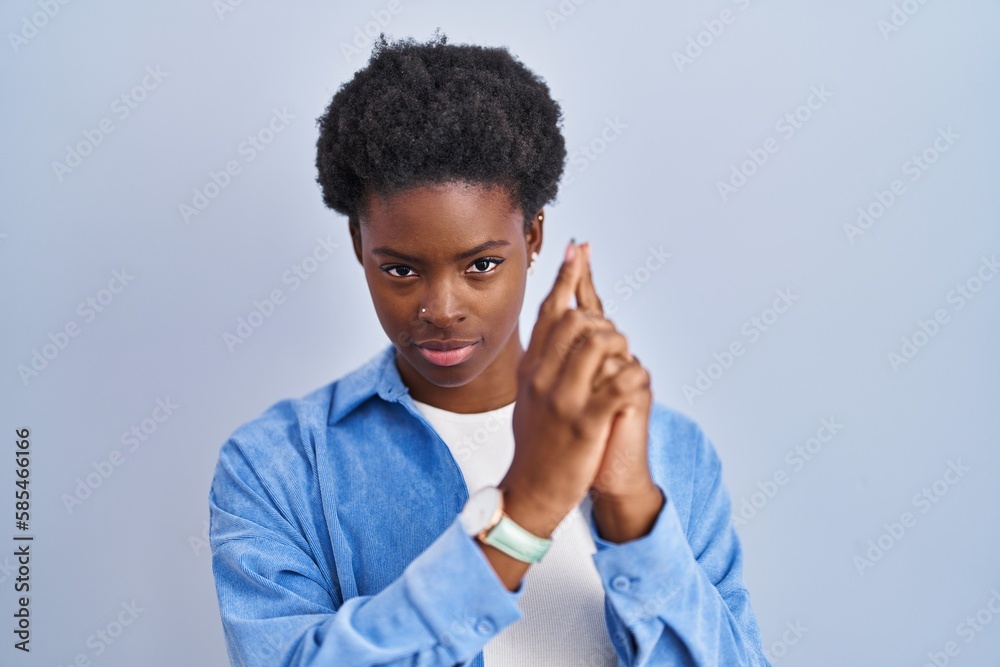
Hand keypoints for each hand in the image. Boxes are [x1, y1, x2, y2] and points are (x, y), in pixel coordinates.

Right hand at [501, 240, 643, 537]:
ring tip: (622, 368)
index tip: (579, 248)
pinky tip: (631, 388)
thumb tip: (557, 327)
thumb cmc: (535, 445)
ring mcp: (562, 398)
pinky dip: (633, 379)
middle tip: (613, 343)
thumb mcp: (528, 396)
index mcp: (530, 367)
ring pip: (602, 343)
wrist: (531, 492)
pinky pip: (620, 383)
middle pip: (578, 319)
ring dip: (622, 349)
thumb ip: (541, 361)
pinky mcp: (585, 422)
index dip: (567, 276)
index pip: (549, 311)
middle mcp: (542, 376)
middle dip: (605, 322)